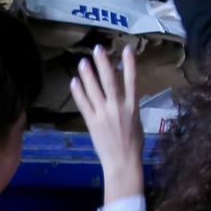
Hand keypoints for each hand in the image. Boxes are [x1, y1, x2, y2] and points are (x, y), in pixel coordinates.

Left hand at [72, 43, 145, 203]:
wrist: (123, 162)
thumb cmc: (133, 144)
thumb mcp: (136, 122)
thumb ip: (129, 106)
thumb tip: (124, 95)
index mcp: (132, 107)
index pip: (132, 81)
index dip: (129, 64)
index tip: (127, 49)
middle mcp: (118, 107)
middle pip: (109, 81)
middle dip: (103, 64)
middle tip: (97, 48)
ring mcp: (104, 114)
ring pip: (94, 90)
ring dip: (88, 75)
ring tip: (82, 62)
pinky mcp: (92, 122)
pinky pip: (84, 104)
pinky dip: (78, 92)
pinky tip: (74, 82)